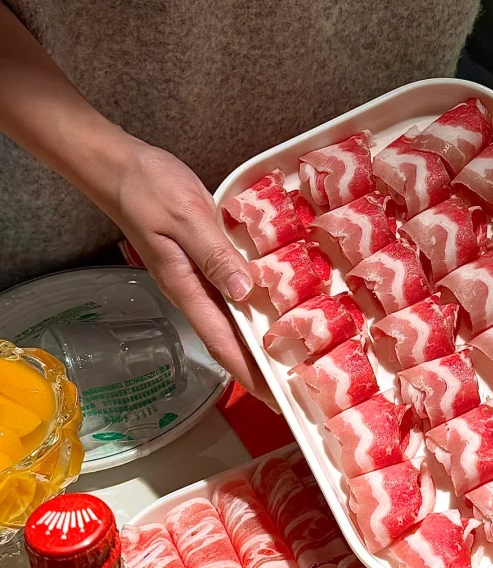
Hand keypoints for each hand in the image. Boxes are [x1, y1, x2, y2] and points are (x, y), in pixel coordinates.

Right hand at [102, 138, 275, 404]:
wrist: (122, 167)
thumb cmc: (150, 189)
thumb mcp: (187, 218)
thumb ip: (216, 256)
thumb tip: (244, 293)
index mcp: (187, 288)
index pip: (223, 344)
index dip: (249, 375)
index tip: (274, 401)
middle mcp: (194, 290)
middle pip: (230, 339)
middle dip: (260, 366)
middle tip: (296, 386)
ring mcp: (198, 276)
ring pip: (233, 317)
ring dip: (259, 338)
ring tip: (294, 356)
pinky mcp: (205, 259)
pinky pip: (234, 289)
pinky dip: (254, 303)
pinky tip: (275, 303)